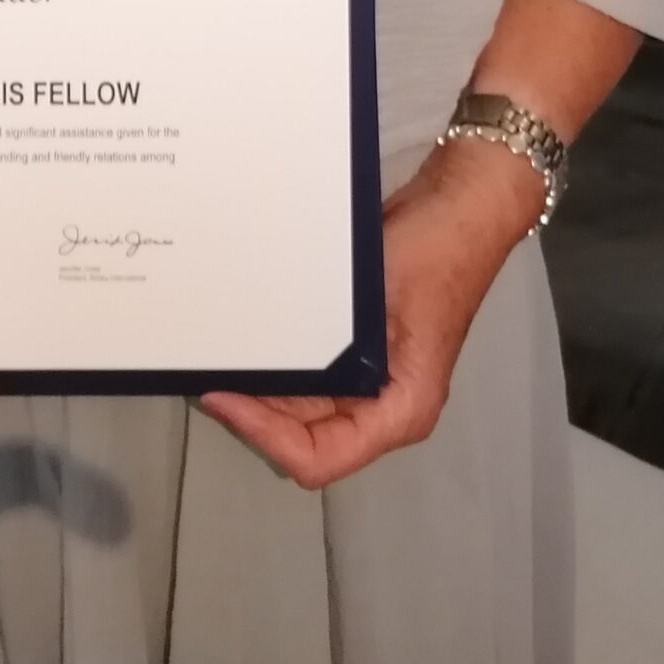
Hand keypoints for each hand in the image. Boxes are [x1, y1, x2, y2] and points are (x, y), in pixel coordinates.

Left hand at [199, 136, 543, 489]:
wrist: (460, 205)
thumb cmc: (434, 253)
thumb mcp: (379, 296)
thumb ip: (330, 337)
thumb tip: (259, 352)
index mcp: (400, 410)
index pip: (319, 458)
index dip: (264, 436)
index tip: (222, 394)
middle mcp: (382, 407)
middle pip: (302, 437)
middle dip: (252, 411)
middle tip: (203, 371)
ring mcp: (368, 380)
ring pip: (298, 408)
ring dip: (259, 387)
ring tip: (215, 355)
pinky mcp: (356, 352)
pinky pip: (305, 371)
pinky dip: (275, 361)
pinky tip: (246, 335)